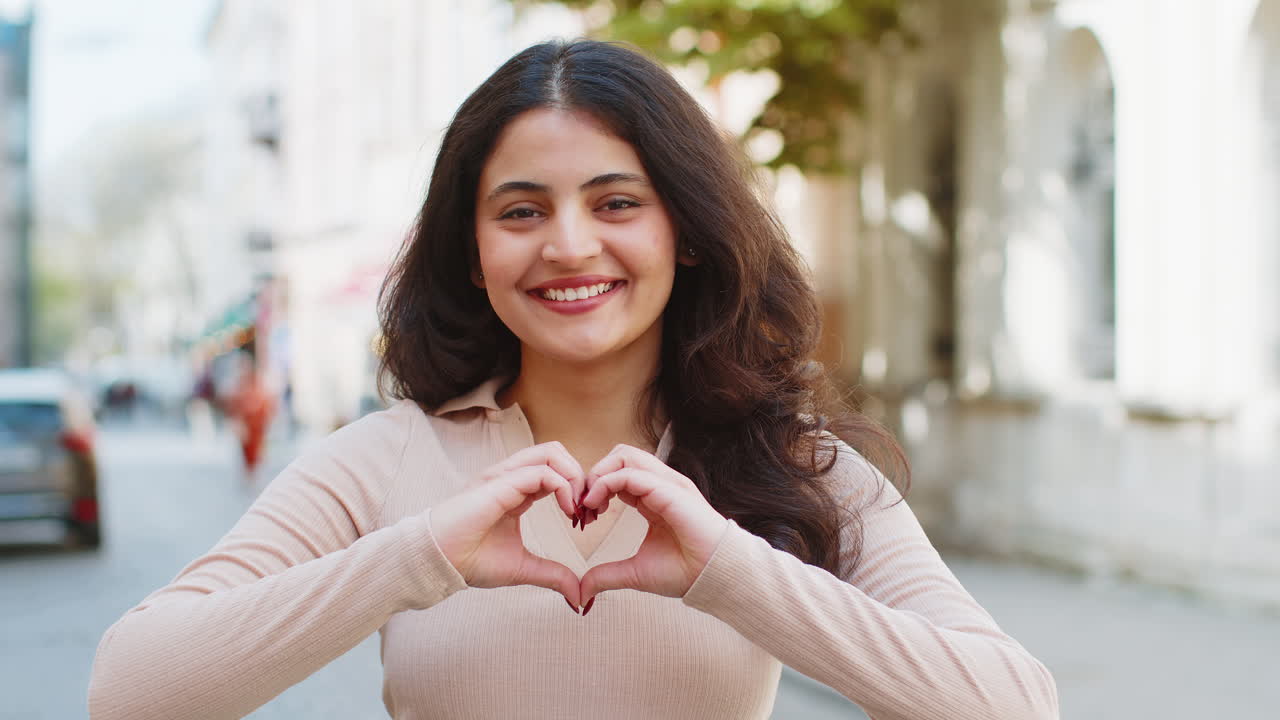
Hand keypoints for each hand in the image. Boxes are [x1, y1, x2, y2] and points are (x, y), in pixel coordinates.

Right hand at [431, 442, 584, 606]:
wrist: (438, 561)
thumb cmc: (469, 560)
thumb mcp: (522, 568)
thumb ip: (551, 575)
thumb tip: (577, 596)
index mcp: (517, 491)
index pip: (556, 471)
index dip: (577, 490)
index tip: (585, 521)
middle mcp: (512, 477)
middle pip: (557, 453)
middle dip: (581, 476)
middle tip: (588, 510)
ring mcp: (505, 476)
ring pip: (551, 452)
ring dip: (574, 477)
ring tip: (578, 508)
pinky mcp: (500, 483)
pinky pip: (542, 471)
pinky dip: (564, 487)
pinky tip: (568, 511)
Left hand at [578, 445, 728, 602]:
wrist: (712, 577)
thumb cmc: (685, 572)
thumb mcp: (635, 573)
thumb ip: (607, 576)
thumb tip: (582, 593)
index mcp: (653, 498)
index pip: (618, 476)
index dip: (595, 490)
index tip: (583, 517)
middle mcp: (659, 485)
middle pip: (619, 457)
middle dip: (594, 476)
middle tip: (582, 506)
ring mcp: (665, 483)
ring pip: (623, 455)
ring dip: (598, 475)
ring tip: (588, 502)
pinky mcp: (668, 489)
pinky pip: (630, 473)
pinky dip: (606, 483)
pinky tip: (596, 505)